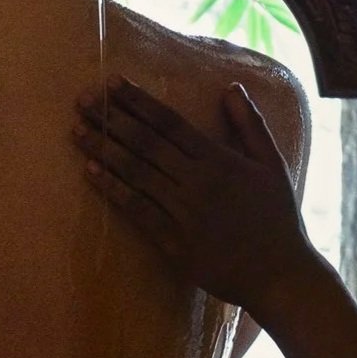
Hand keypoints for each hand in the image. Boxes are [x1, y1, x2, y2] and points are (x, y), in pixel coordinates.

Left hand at [75, 78, 319, 316]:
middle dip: (112, 118)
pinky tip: (90, 172)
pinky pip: (137, 210)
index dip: (140, 101)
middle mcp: (198, 183)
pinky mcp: (174, 243)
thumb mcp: (272, 165)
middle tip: (83, 99)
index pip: (171, 123)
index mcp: (220, 160)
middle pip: (146, 143)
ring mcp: (184, 213)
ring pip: (136, 174)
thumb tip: (231, 88)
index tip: (114, 83)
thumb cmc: (277, 217)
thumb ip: (250, 125)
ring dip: (104, 150)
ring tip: (77, 130)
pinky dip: (112, 189)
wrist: (279, 275)